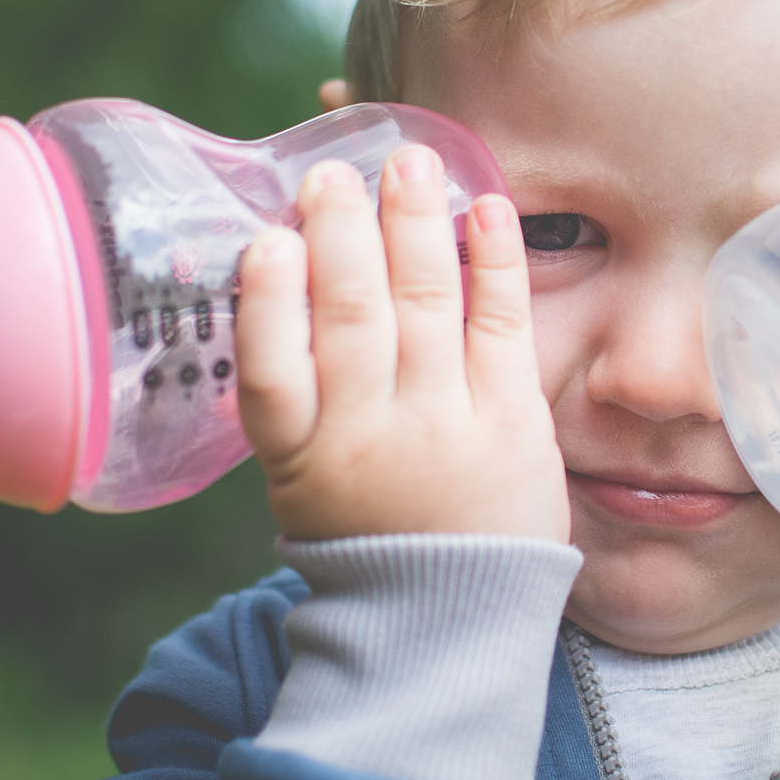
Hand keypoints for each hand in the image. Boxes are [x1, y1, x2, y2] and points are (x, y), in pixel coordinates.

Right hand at [233, 146, 568, 541]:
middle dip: (342, 237)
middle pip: (352, 323)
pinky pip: (501, 326)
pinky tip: (484, 205)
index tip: (267, 243)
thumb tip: (281, 259)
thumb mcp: (300, 473)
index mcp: (299, 456)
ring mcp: (446, 427)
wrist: (450, 617)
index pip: (272, 375)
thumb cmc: (364, 523)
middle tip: (333, 173)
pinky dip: (493, 261)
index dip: (268, 306)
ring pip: (423, 311)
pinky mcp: (512, 419)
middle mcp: (370, 438)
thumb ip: (293, 385)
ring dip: (413, 226)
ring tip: (406, 163)